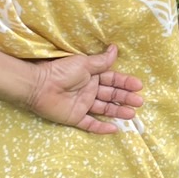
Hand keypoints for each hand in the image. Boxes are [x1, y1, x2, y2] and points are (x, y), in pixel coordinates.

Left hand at [26, 44, 143, 133]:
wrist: (39, 86)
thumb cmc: (61, 71)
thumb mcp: (84, 64)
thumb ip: (101, 61)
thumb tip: (115, 49)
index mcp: (91, 76)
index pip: (112, 79)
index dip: (125, 83)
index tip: (138, 86)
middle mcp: (89, 90)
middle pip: (111, 95)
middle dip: (125, 98)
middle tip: (139, 102)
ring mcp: (82, 105)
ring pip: (104, 109)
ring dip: (118, 111)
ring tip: (132, 114)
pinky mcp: (75, 117)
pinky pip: (90, 124)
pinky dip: (102, 127)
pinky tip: (114, 129)